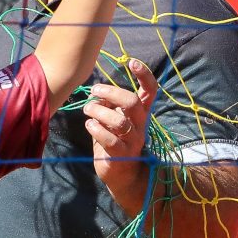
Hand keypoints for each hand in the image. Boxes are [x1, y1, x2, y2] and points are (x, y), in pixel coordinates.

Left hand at [85, 58, 157, 200]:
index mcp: (140, 114)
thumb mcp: (112, 121)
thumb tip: (97, 94)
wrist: (122, 175)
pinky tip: (89, 125)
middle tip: (94, 91)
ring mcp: (133, 141)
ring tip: (87, 110)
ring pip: (120, 121)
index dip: (144, 75)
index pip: (150, 91)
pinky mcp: (122, 155)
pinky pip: (111, 140)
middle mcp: (140, 125)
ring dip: (99, 112)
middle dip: (112, 93)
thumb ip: (107, 106)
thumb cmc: (114, 143)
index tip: (132, 62)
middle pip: (133, 102)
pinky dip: (97, 130)